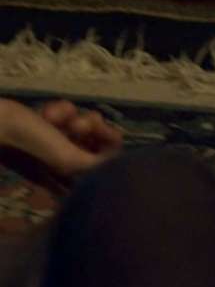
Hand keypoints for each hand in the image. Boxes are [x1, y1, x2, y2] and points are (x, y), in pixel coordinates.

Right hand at [0, 99, 122, 191]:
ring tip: (56, 117)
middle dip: (93, 129)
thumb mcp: (67, 160)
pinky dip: (60, 109)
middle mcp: (63, 162)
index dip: (111, 153)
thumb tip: (116, 162)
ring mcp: (53, 142)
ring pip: (83, 125)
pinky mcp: (44, 124)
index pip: (102, 171)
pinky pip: (65, 113)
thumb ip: (96, 165)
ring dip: (75, 116)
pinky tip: (46, 110)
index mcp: (69, 177)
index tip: (111, 137)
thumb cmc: (26, 142)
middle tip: (81, 123)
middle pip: (98, 144)